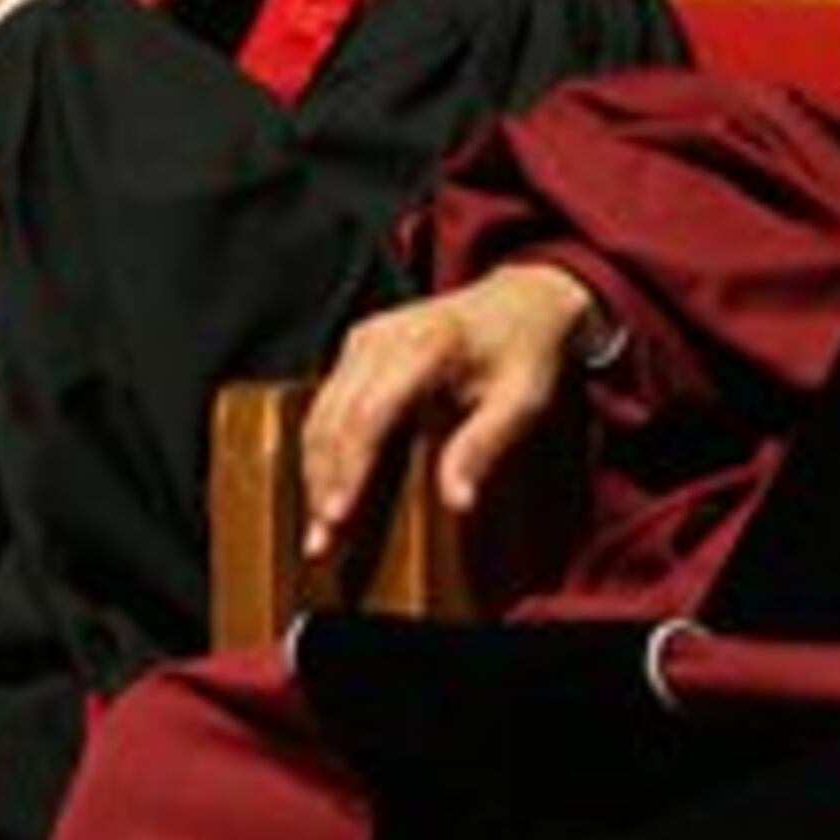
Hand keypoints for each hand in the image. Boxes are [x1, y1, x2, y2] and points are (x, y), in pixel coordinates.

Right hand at [296, 263, 596, 561]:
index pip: (369, 415)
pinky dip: (320, 445)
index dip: (349, 468)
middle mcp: (383, 338)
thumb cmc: (525, 352)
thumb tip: (457, 504)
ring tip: (316, 524)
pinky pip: (327, 400)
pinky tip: (323, 483)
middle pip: (334, 418)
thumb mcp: (522, 400)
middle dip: (322, 482)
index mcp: (425, 346)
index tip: (338, 516)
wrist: (524, 299)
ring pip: (321, 410)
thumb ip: (483, 446)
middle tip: (320, 541)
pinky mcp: (358, 346)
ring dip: (314, 469)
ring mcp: (365, 338)